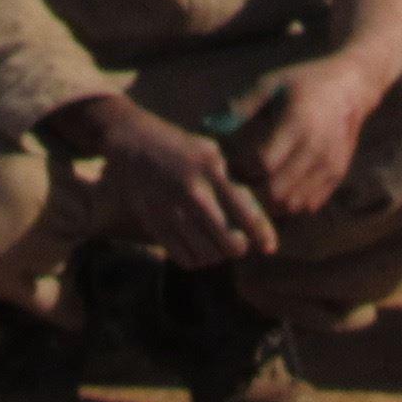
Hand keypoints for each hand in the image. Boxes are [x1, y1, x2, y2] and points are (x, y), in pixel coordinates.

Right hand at [83, 102, 280, 265]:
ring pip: (207, 255)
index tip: (269, 247)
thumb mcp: (210, 152)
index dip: (261, 234)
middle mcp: (193, 193)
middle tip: (238, 243)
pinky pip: (184, 258)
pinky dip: (196, 260)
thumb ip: (230, 181)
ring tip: (217, 245)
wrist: (132, 142)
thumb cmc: (179, 147)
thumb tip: (253, 213)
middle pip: (229, 243)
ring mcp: (171, 211)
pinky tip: (198, 248)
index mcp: (211, 170)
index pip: (245, 212)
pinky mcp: (154, 223)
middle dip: (239, 248)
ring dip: (217, 255)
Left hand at [229, 58, 382, 220]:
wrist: (352, 87)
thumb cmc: (304, 82)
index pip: (263, 163)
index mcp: (298, 124)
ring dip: (269, 202)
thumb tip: (208, 126)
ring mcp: (330, 166)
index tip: (228, 165)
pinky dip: (289, 203)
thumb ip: (240, 107)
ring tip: (254, 187)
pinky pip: (308, 205)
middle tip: (236, 183)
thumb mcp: (271, 84)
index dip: (241, 169)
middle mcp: (317, 149)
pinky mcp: (337, 176)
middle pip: (277, 191)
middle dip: (252, 192)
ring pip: (292, 204)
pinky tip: (276, 188)